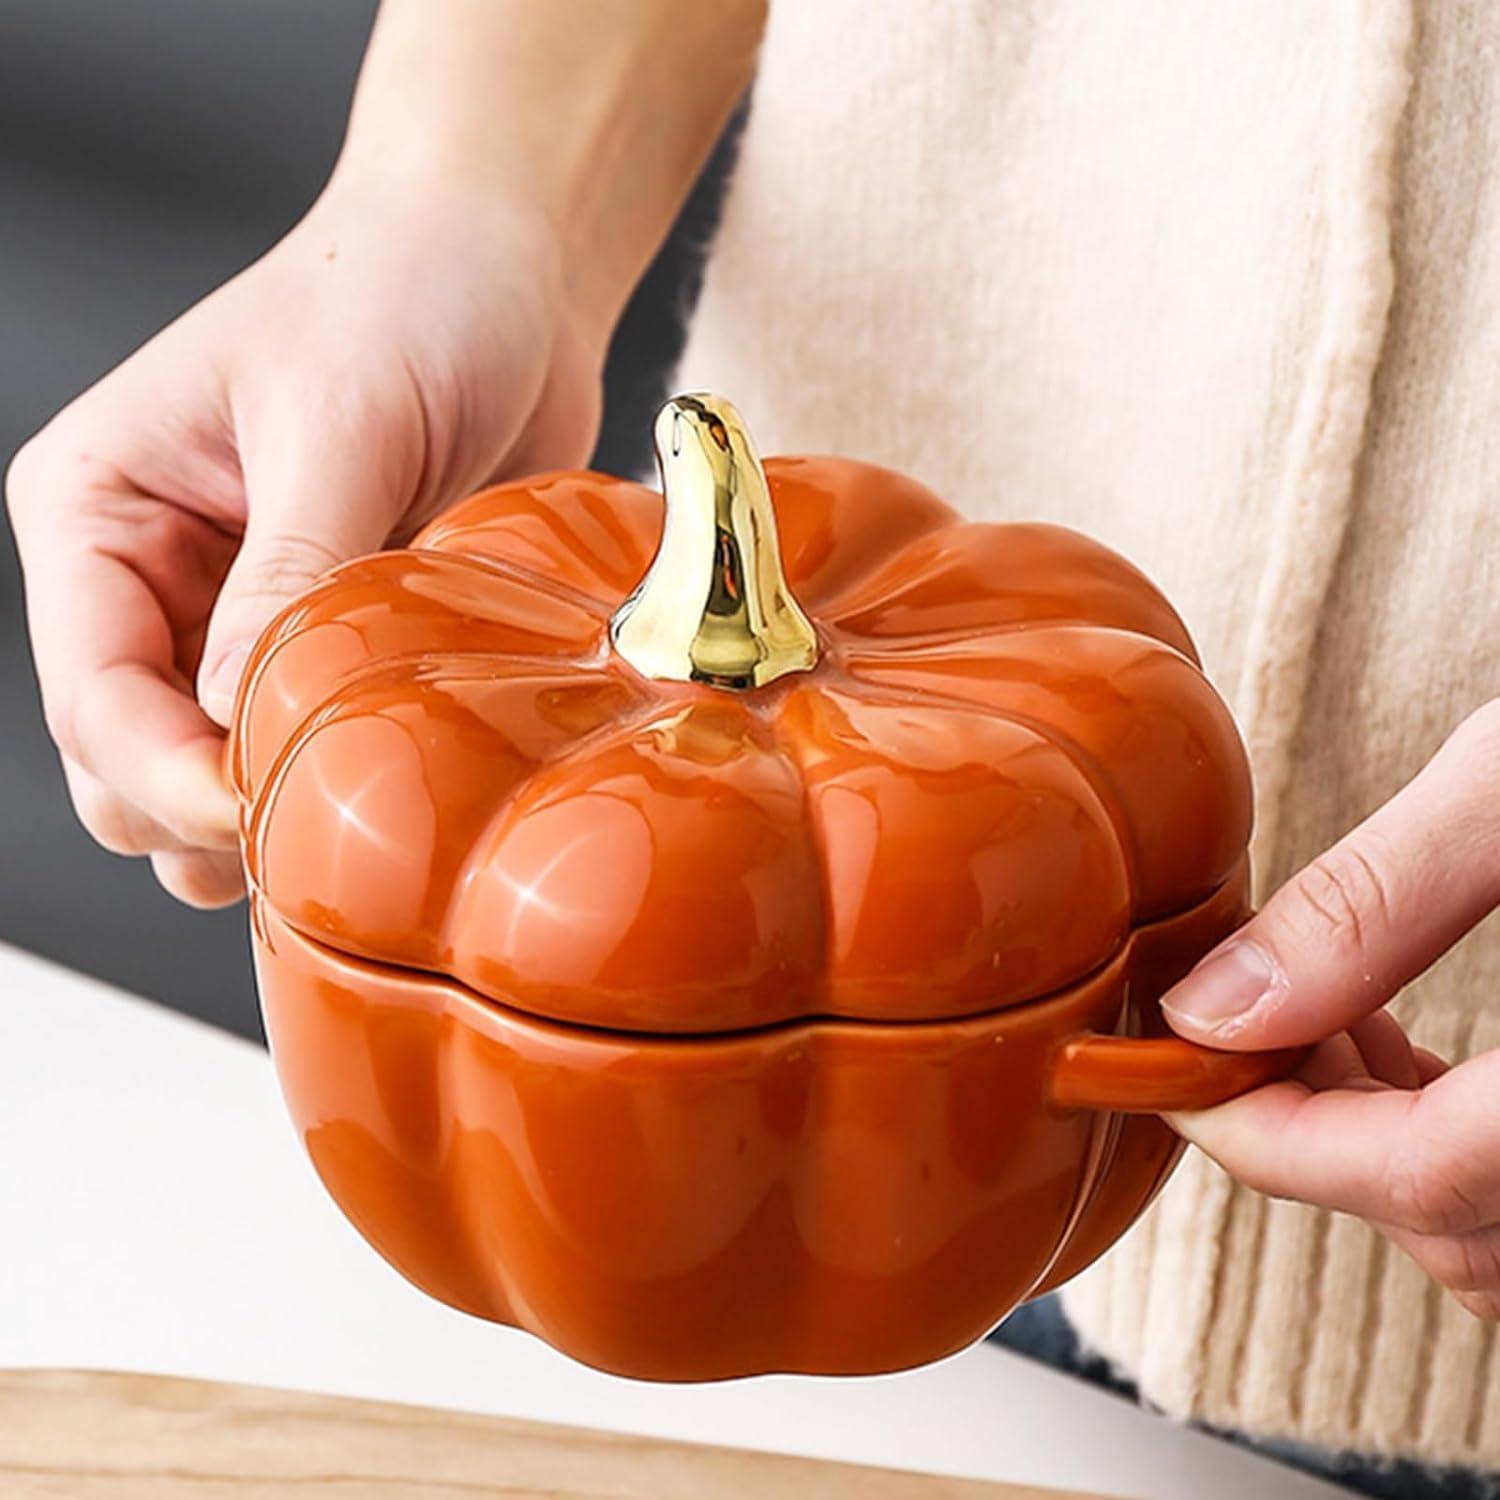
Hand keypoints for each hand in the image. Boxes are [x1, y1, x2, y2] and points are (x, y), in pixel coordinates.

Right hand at [6, 173, 600, 906]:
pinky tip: (396, 774)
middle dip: (206, 813)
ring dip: (268, 815)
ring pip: (212, 779)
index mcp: (100, 514)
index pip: (94, 698)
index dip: (167, 779)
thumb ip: (286, 580)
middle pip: (132, 766)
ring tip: (356, 802)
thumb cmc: (409, 296)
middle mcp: (153, 580)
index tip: (258, 815)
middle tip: (317, 819)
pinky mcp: (328, 641)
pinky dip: (336, 779)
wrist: (510, 271)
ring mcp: (240, 622)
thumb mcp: (337, 428)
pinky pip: (308, 748)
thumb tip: (240, 722)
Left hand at [1160, 701, 1499, 1316]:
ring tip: (1324, 1015)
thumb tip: (1214, 1007)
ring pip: (1496, 1233)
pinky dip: (1449, 1139)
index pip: (1419, 1178)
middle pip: (1452, 1223)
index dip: (1266, 1135)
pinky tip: (1402, 1042)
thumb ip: (1375, 902)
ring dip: (1378, 1144)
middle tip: (1247, 1015)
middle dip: (1314, 1131)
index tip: (1177, 1070)